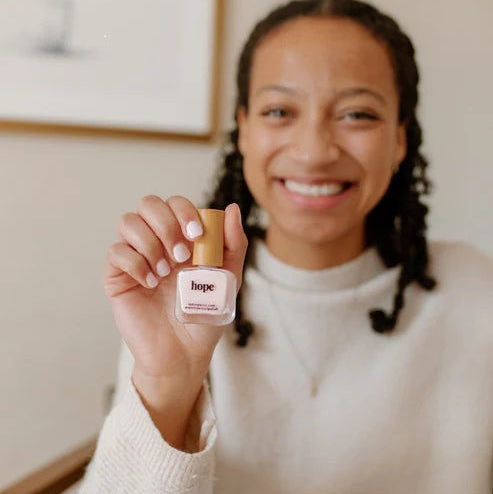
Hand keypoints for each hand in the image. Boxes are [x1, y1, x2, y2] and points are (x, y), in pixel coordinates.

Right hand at [104, 196, 246, 386]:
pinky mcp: (117, 277)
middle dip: (167, 224)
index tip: (197, 235)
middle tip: (182, 255)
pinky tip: (150, 283)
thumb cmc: (205, 315)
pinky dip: (135, 264)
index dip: (183, 211)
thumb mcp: (228, 278)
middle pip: (148, 204)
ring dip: (150, 243)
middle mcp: (156, 242)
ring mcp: (135, 257)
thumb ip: (233, 243)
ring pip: (128, 222)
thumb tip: (233, 208)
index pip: (174, 203)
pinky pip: (116, 252)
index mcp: (181, 238)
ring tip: (165, 272)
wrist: (184, 352)